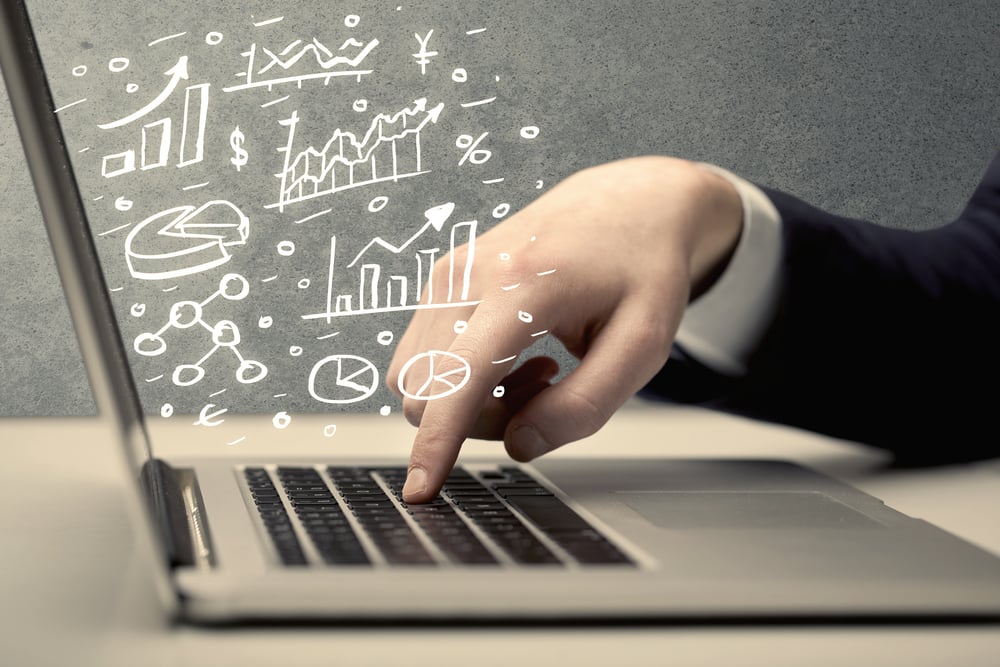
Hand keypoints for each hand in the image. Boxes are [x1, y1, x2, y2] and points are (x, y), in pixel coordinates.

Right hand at [387, 156, 742, 501]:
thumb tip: (520, 446)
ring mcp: (448, 272)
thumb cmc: (642, 270)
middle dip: (480, 420)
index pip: (459, 378)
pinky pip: (426, 355)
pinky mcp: (442, 279)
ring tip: (538, 368)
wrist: (627, 203)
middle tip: (547, 390)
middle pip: (431, 391)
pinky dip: (463, 376)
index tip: (420, 491)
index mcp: (522, 285)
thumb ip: (584, 406)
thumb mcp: (642, 345)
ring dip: (473, 400)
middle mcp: (469, 274)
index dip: (436, 444)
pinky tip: (515, 353)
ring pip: (422, 378)